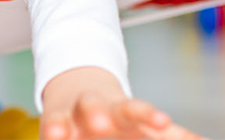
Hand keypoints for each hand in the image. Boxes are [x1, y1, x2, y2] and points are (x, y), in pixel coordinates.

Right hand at [41, 67, 206, 139]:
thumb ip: (173, 136)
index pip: (138, 110)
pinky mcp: (54, 119)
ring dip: (69, 120)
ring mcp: (74, 112)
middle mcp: (99, 108)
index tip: (163, 122)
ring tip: (64, 134)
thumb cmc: (118, 115)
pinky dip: (51, 131)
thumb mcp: (143, 123)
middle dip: (104, 113)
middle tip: (105, 124)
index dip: (150, 116)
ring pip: (74, 110)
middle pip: (103, 106)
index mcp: (125, 110)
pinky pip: (51, 123)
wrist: (78, 88)